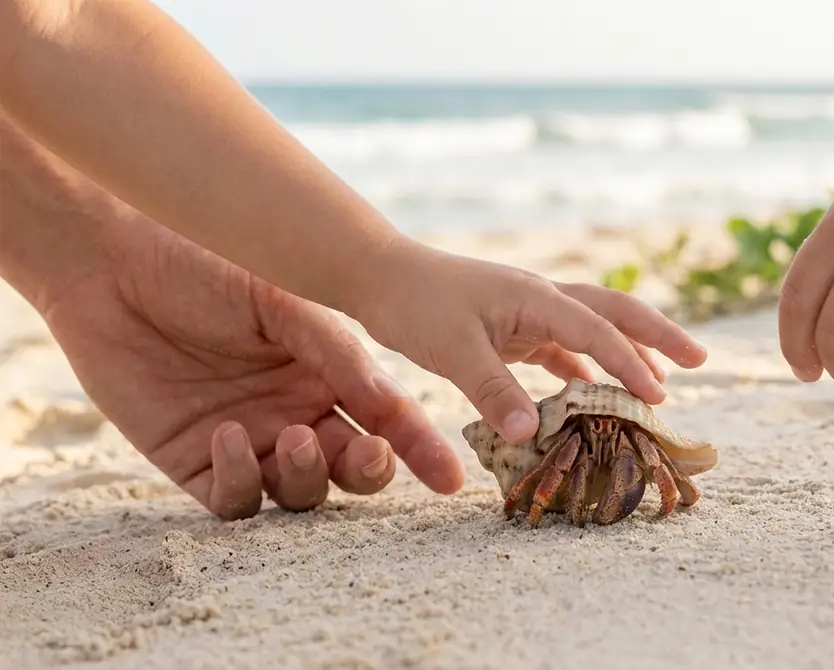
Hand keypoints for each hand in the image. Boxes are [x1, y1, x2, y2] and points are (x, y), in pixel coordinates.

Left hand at [37, 217, 465, 520]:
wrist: (111, 260)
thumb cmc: (206, 267)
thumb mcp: (284, 302)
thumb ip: (336, 353)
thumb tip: (391, 404)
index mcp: (329, 374)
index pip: (387, 422)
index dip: (422, 451)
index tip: (450, 478)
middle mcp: (296, 413)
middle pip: (350, 469)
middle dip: (370, 471)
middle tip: (369, 453)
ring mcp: (249, 441)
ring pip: (298, 494)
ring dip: (310, 476)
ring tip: (295, 439)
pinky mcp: (193, 461)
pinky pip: (233, 499)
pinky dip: (242, 481)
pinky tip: (231, 436)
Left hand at [351, 244, 707, 444]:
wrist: (378, 274)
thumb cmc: (414, 304)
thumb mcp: (454, 351)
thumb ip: (495, 392)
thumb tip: (534, 434)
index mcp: (536, 297)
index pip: (597, 331)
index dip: (629, 364)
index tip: (658, 396)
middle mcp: (542, 298)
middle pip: (615, 312)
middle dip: (658, 335)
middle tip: (698, 358)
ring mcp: (528, 310)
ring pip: (592, 328)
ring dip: (625, 352)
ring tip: (657, 384)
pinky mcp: (511, 325)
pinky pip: (560, 347)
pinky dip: (583, 368)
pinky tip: (590, 394)